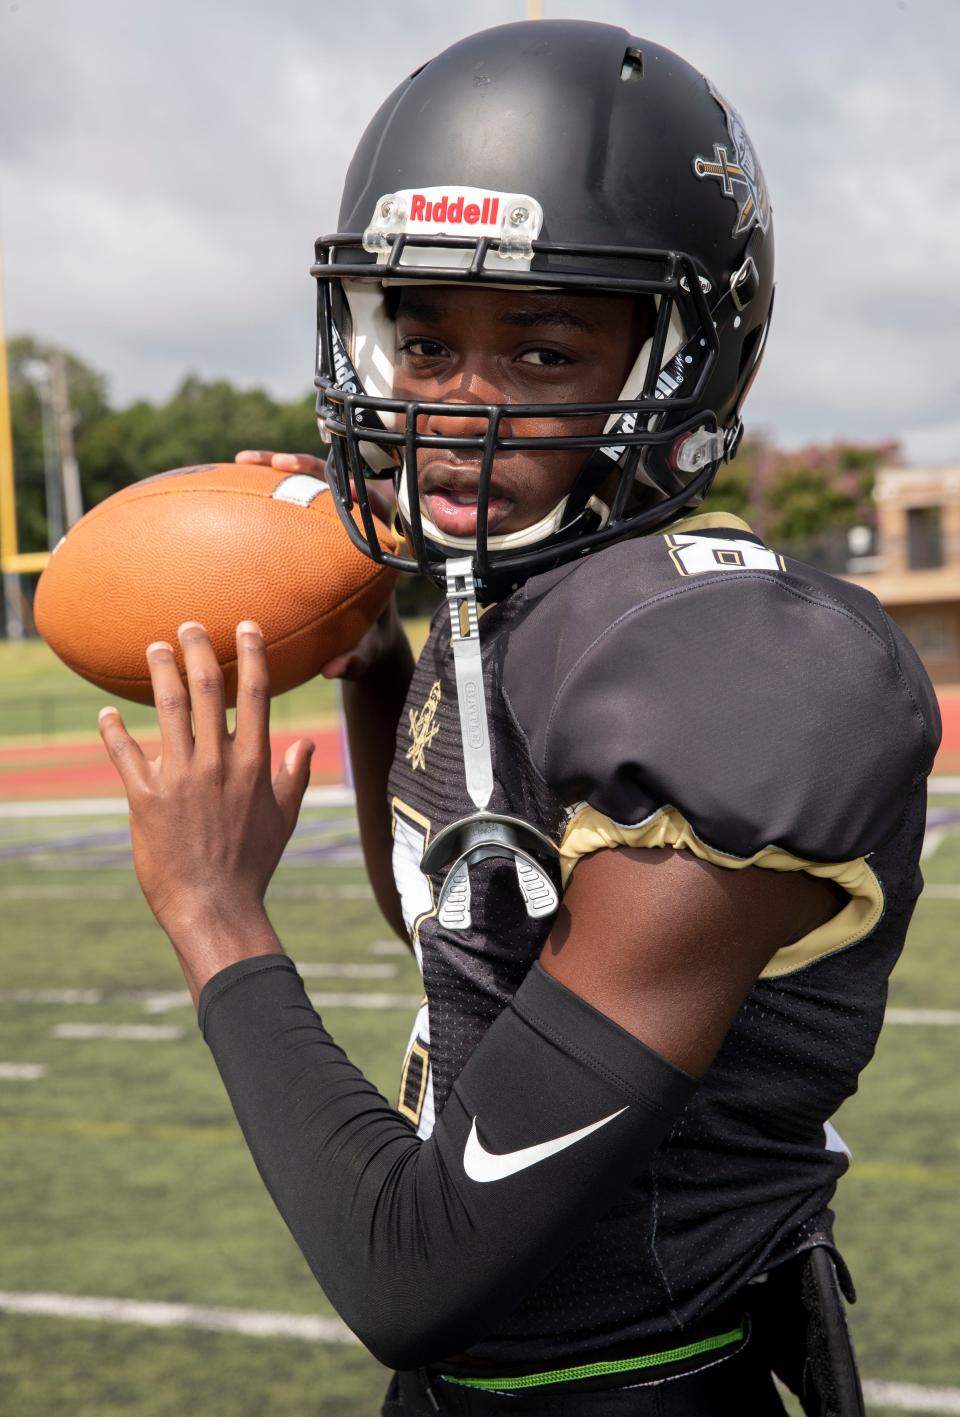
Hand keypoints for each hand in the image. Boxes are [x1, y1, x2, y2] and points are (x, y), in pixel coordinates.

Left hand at [98, 619, 314, 997]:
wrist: (214, 906)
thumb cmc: (252, 865)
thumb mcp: (283, 819)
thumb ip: (293, 776)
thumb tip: (304, 745)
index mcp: (253, 764)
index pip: (254, 695)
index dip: (251, 655)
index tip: (246, 627)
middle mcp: (217, 763)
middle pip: (206, 689)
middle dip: (198, 650)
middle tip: (189, 625)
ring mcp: (180, 779)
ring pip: (167, 709)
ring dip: (159, 672)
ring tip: (153, 648)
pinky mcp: (145, 798)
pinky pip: (124, 755)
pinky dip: (113, 731)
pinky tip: (105, 714)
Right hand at [237, 448, 403, 681]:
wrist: (363, 635)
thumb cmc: (366, 643)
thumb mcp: (364, 655)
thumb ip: (353, 661)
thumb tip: (333, 670)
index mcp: (378, 551)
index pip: (375, 509)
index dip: (363, 492)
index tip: (345, 487)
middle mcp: (356, 528)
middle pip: (336, 481)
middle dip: (308, 465)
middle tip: (277, 463)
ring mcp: (330, 521)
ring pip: (306, 481)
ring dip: (277, 467)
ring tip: (243, 462)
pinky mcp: (309, 524)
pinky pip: (284, 499)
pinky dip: (260, 491)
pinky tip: (227, 486)